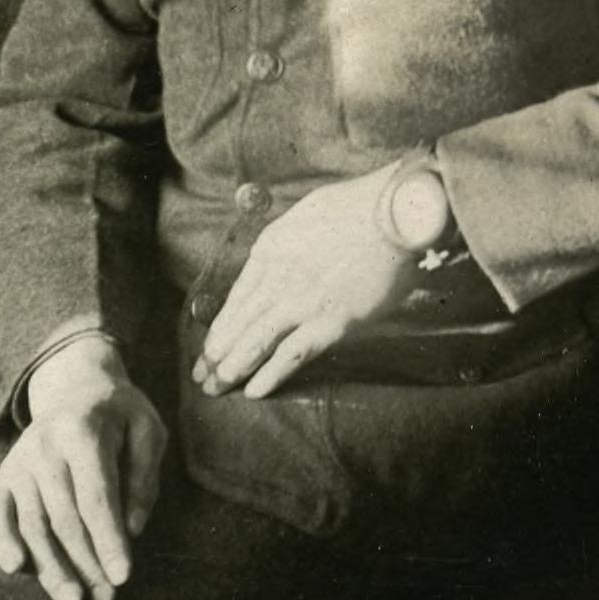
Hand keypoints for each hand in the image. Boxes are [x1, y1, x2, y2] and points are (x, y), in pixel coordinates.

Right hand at [0, 336, 167, 599]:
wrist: (75, 385)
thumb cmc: (121, 414)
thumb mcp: (148, 430)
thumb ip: (144, 477)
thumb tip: (133, 530)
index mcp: (84, 433)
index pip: (97, 499)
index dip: (109, 541)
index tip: (123, 576)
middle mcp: (44, 448)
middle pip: (64, 519)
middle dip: (86, 563)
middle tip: (106, 599)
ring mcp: (19, 462)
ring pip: (33, 524)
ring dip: (51, 567)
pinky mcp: (4, 475)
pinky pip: (0, 514)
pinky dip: (4, 542)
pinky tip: (17, 569)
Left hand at [190, 172, 424, 397]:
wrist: (395, 211)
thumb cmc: (360, 206)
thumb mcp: (306, 214)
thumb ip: (286, 242)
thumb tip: (277, 261)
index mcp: (270, 250)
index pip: (236, 299)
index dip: (219, 329)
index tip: (207, 350)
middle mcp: (278, 279)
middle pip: (239, 325)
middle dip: (216, 356)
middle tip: (203, 379)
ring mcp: (302, 302)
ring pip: (256, 343)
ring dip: (233, 369)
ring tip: (218, 389)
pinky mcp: (331, 321)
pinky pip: (291, 355)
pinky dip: (270, 375)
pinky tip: (255, 392)